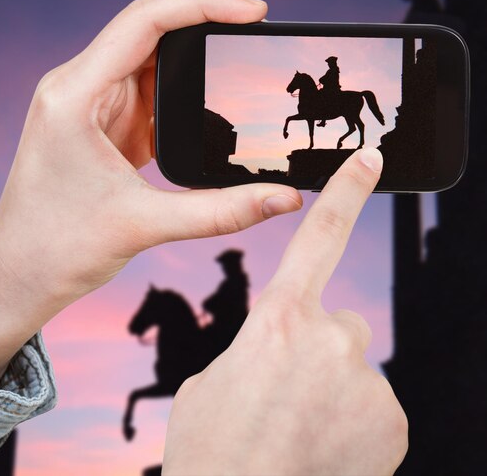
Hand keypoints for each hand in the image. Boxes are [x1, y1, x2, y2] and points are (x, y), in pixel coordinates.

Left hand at [0, 0, 302, 383]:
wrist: (19, 274)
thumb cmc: (58, 248)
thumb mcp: (146, 225)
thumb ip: (222, 211)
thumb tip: (284, 198)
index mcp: (73, 96)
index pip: (144, 22)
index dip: (203, 4)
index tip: (253, 11)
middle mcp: (76, 88)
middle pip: (148, 32)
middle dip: (204, 27)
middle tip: (253, 34)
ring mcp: (86, 105)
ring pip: (147, 62)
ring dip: (191, 64)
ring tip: (238, 69)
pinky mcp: (98, 125)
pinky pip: (144, 94)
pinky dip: (178, 96)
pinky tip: (206, 107)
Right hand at [163, 148, 407, 475]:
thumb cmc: (213, 446)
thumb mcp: (214, 378)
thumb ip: (257, 346)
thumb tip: (280, 350)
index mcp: (278, 319)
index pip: (319, 237)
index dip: (345, 193)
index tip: (369, 159)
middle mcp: (332, 339)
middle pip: (337, 320)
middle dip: (318, 344)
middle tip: (286, 391)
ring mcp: (368, 382)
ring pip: (353, 367)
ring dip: (333, 388)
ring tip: (299, 427)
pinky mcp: (393, 422)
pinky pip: (373, 405)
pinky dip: (354, 422)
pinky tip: (324, 446)